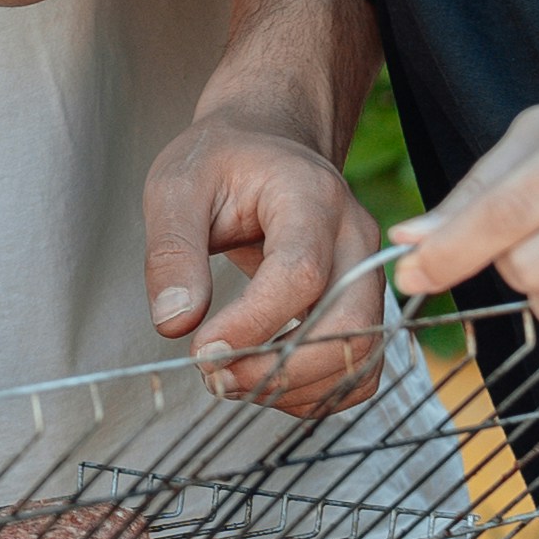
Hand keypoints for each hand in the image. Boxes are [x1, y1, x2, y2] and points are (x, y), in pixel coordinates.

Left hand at [145, 112, 393, 412]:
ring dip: (296, 388)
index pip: (300, 274)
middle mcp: (355, 238)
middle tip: (216, 379)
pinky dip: (315, 392)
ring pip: (361, 356)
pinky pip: (359, 369)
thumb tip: (175, 324)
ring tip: (231, 380)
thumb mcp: (176, 187)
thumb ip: (172, 252)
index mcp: (311, 197)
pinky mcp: (363, 306)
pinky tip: (264, 380)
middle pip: (349, 324)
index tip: (202, 351)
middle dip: (281, 370)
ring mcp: (366, 275)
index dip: (253, 324)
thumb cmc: (222, 161)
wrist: (267, 145)